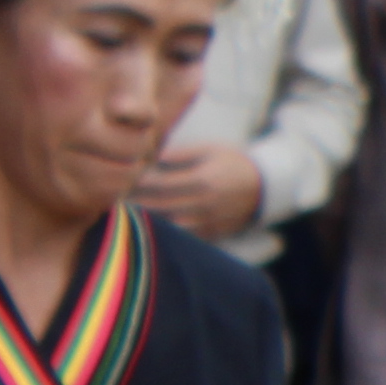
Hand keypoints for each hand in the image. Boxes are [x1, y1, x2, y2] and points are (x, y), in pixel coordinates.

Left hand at [131, 141, 268, 240]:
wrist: (267, 186)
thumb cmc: (235, 162)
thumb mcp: (211, 149)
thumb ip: (182, 153)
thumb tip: (153, 156)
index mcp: (203, 179)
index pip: (161, 182)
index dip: (140, 181)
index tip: (125, 177)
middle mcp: (205, 202)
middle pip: (161, 205)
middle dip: (138, 201)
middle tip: (118, 196)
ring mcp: (210, 220)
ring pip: (169, 224)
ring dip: (149, 218)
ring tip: (131, 211)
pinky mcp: (214, 232)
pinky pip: (185, 235)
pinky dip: (168, 230)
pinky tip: (154, 223)